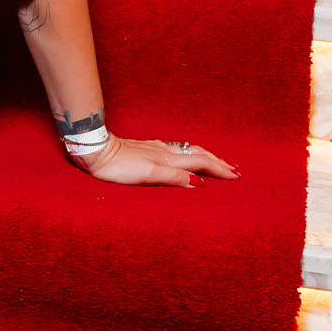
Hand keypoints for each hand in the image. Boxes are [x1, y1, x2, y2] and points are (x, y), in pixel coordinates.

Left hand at [69, 135, 239, 186]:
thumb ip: (174, 177)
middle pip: (199, 154)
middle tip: (235, 170)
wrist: (96, 151)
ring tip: (218, 162)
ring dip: (206, 157)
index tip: (235, 177)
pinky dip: (189, 154)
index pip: (201, 162)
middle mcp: (166, 151)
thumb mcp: (148, 175)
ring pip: (188, 150)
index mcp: (169, 158)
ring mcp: (156, 148)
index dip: (219, 170)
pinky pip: (177, 150)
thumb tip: (200, 182)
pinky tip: (186, 155)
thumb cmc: (119, 166)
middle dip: (218, 162)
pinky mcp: (147, 148)